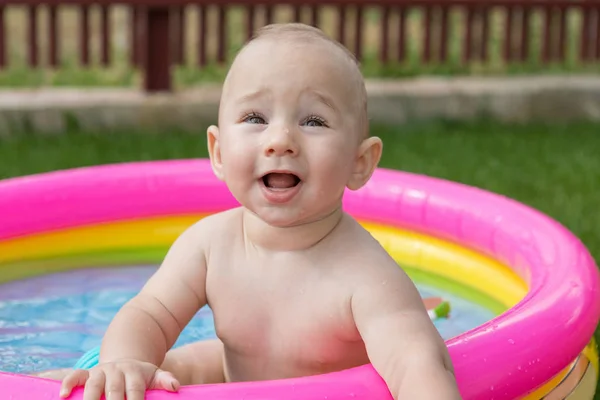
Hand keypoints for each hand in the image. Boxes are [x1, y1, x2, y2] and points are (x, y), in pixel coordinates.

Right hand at [59, 359, 179, 399]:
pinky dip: (68, 383)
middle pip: (114, 390)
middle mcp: (116, 371)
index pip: (135, 390)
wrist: (126, 360)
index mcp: (134, 373)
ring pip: (93, 384)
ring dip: (90, 398)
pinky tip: (61, 395)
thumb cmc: (141, 376)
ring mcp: (100, 372)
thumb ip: (165, 380)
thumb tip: (176, 387)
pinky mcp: (86, 374)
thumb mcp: (155, 375)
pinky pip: (75, 376)